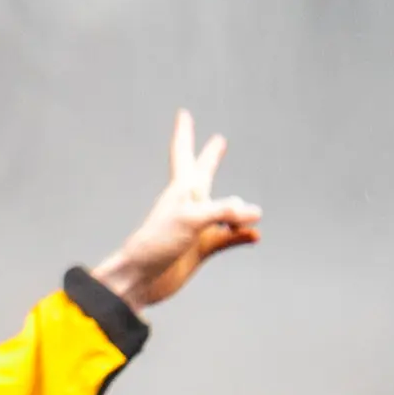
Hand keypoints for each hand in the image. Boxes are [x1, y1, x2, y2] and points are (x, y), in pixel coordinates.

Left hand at [89, 107, 268, 308]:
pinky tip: (254, 236)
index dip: (185, 134)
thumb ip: (223, 213)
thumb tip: (254, 214)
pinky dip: (242, 236)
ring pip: (223, 211)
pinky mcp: (200, 249)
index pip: (184, 154)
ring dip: (237, 209)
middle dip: (210, 157)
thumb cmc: (155, 245)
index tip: (183, 114)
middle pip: (204, 174)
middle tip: (219, 141)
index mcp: (181, 190)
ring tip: (252, 212)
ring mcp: (195, 227)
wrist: (139, 280)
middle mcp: (189, 205)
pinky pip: (228, 239)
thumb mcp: (191, 220)